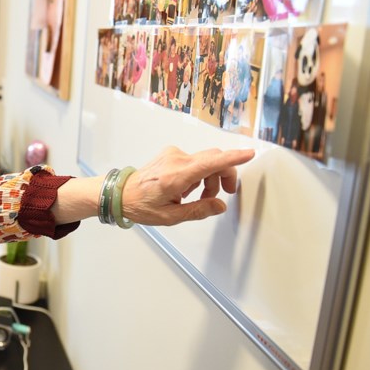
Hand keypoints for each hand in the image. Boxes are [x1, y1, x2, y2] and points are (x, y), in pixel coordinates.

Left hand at [121, 146, 254, 225]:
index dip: (234, 158)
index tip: (250, 154)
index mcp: (177, 175)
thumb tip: (220, 205)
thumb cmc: (141, 205)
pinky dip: (197, 173)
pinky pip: (194, 160)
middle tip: (222, 194)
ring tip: (196, 196)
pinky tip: (186, 188)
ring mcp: (173, 154)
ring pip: (204, 161)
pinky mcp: (170, 154)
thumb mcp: (170, 216)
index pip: (212, 162)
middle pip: (213, 159)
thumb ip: (198, 210)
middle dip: (223, 176)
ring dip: (209, 177)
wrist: (120, 193)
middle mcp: (176, 159)